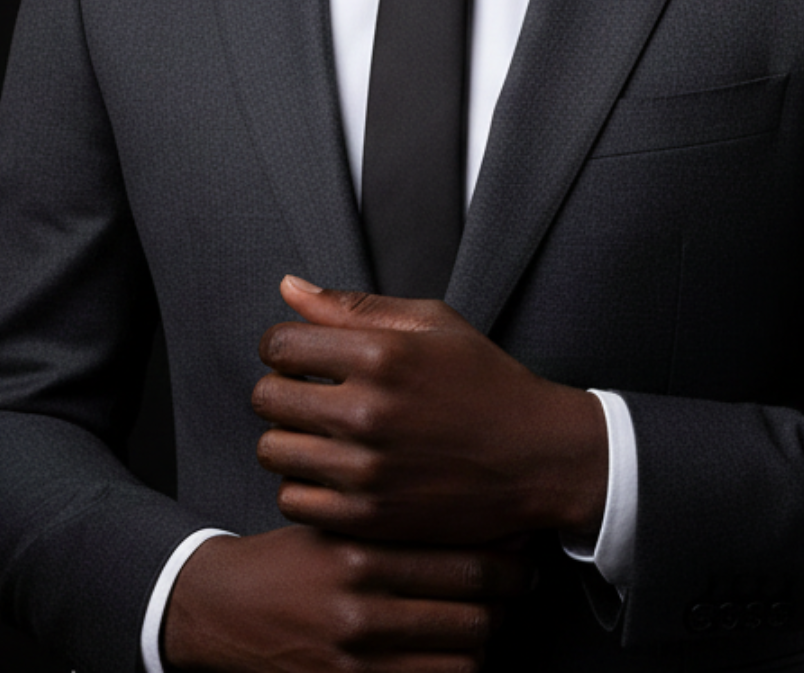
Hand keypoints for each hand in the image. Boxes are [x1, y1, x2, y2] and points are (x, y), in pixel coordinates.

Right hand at [161, 526, 531, 672]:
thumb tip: (473, 517)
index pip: (462, 560)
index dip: (507, 556)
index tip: (523, 545)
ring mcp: (359, 658)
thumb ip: (398, 522)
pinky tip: (461, 648)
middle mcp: (363, 608)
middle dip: (510, 596)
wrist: (226, 610)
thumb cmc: (290, 559)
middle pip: (473, 611)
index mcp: (362, 554)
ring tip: (495, 613)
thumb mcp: (339, 522)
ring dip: (489, 636)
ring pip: (463, 657)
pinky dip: (458, 668)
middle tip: (522, 580)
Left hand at [252, 276, 607, 544]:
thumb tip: (287, 286)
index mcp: (381, 354)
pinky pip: (291, 500)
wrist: (537, 457)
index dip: (283, 346)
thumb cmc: (485, 381)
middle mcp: (367, 411)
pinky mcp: (368, 517)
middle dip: (281, 389)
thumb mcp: (432, 324)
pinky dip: (303, 484)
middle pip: (266, 397)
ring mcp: (366, 469)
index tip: (302, 355)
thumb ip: (352, 307)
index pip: (280, 344)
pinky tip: (333, 470)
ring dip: (289, 437)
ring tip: (323, 432)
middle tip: (311, 392)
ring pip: (272, 450)